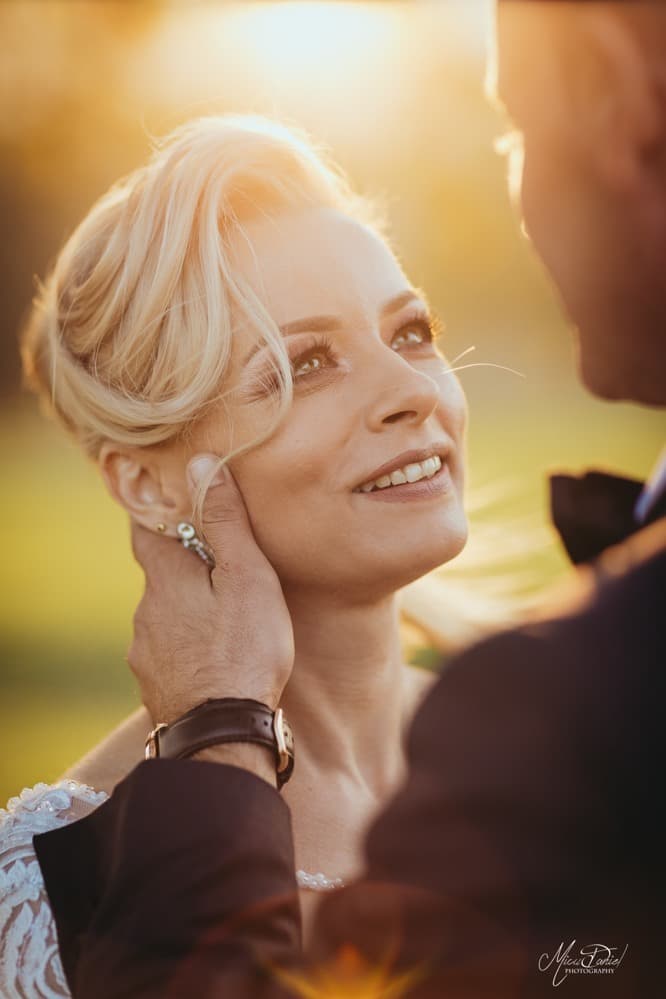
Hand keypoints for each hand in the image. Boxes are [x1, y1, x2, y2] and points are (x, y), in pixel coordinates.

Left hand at [128, 455, 294, 725]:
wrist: (224, 733)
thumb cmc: (244, 649)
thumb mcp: (247, 576)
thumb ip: (225, 521)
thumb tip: (200, 463)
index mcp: (165, 577)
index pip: (145, 529)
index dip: (158, 513)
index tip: (175, 504)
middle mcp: (145, 611)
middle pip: (159, 575)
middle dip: (185, 567)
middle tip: (223, 568)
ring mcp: (145, 651)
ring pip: (165, 616)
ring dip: (188, 611)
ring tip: (227, 620)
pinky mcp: (155, 684)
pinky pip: (169, 653)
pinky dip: (188, 647)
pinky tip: (215, 658)